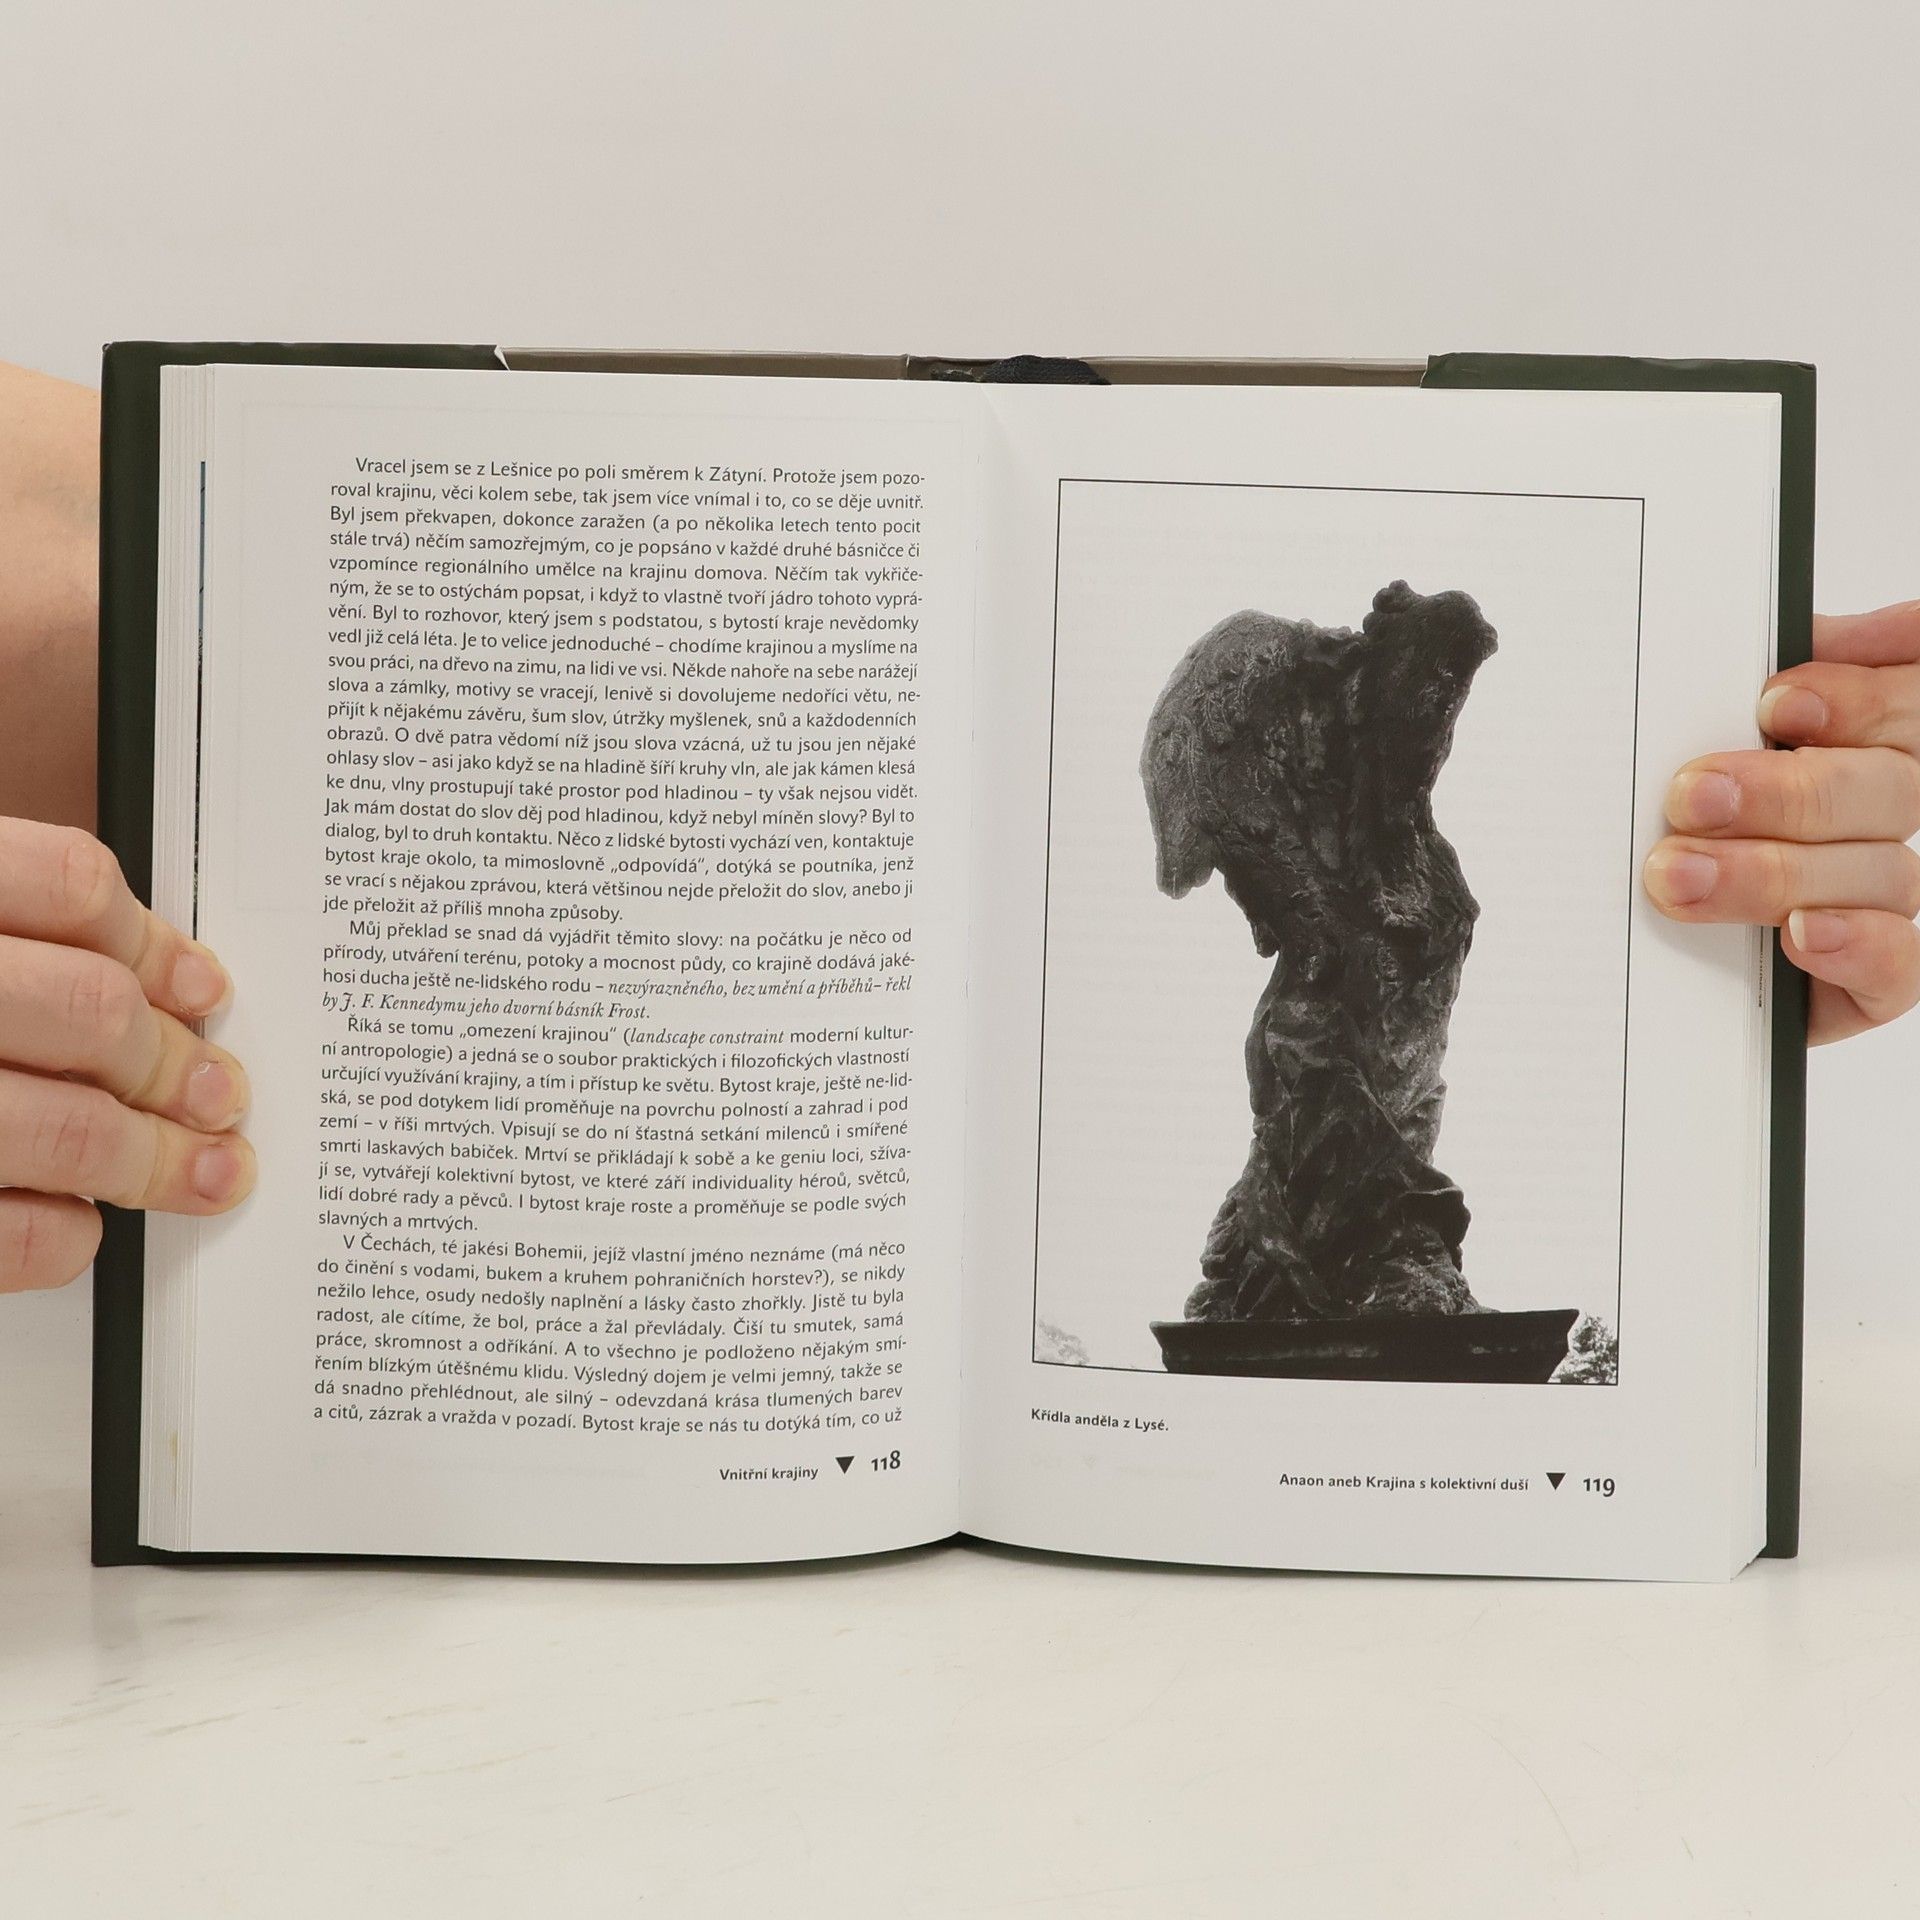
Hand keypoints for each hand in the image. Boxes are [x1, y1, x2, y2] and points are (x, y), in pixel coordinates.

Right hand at [0, 817, 253, 1290]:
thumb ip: (30, 940)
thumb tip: (168, 989)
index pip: (68, 884)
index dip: (155, 945)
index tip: (207, 990)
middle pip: (90, 1010)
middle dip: (175, 1063)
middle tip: (222, 1095)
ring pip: (66, 1128)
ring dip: (155, 1161)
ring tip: (207, 1172)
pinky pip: (13, 1234)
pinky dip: (65, 1238)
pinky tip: (80, 1227)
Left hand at [1645, 600, 1919, 1043]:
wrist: (1626, 948)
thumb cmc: (1666, 821)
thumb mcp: (1688, 738)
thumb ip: (1743, 679)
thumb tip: (1794, 639)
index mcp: (1856, 742)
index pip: (1904, 703)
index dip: (1859, 698)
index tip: (1774, 702)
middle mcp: (1877, 816)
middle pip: (1887, 787)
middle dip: (1787, 790)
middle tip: (1691, 796)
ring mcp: (1878, 899)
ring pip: (1880, 872)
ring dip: (1775, 871)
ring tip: (1679, 875)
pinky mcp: (1871, 981)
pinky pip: (1899, 966)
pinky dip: (1854, 944)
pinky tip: (1800, 934)